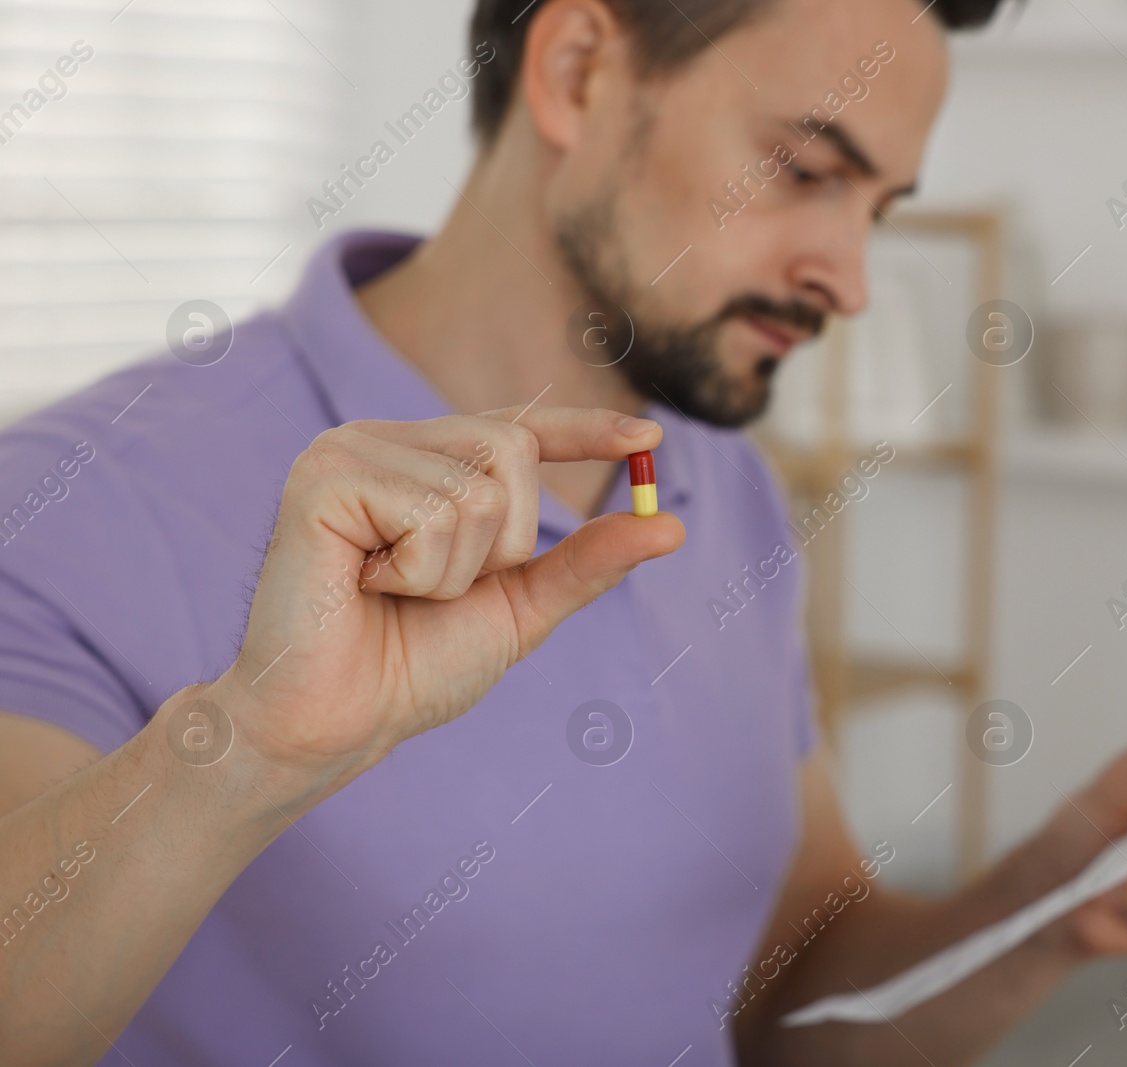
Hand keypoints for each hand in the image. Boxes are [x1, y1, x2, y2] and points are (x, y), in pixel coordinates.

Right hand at [202, 406, 683, 796]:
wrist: (337, 723)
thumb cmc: (412, 666)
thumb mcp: (520, 607)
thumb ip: (587, 562)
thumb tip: (672, 524)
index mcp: (425, 462)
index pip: (518, 428)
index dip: (584, 431)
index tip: (649, 439)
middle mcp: (384, 440)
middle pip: (511, 450)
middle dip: (503, 543)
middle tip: (433, 587)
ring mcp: (347, 451)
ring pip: (479, 490)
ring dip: (455, 570)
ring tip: (393, 591)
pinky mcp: (322, 478)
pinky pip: (433, 513)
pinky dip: (419, 573)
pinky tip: (365, 586)